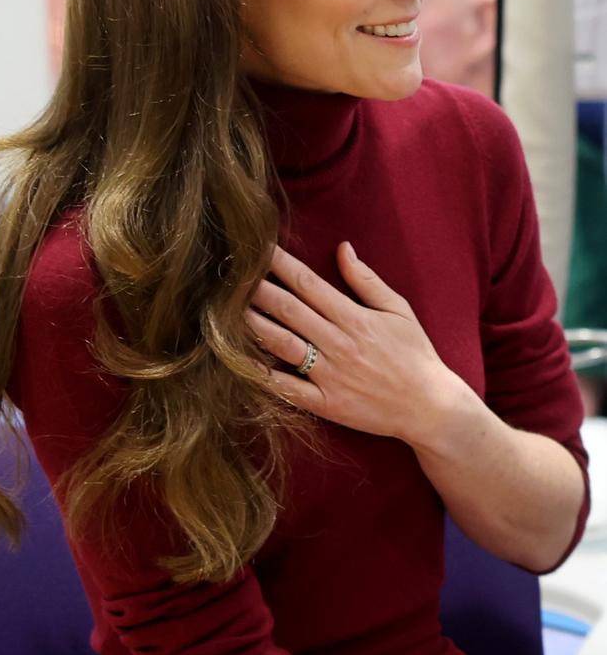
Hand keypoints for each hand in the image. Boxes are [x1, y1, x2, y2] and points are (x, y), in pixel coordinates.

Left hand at [247, 242, 461, 444]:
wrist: (430, 407)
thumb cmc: (415, 354)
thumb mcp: (398, 310)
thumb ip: (366, 280)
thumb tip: (342, 247)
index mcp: (354, 317)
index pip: (308, 283)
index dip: (279, 264)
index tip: (257, 248)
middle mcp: (338, 343)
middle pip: (288, 310)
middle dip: (256, 289)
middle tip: (228, 272)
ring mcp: (330, 375)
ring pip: (283, 345)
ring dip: (254, 325)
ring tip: (225, 309)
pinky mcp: (327, 404)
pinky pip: (290, 389)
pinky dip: (265, 376)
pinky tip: (241, 362)